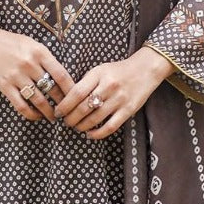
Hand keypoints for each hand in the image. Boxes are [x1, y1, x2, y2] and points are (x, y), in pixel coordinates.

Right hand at [0, 25, 74, 121]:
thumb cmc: (12, 43)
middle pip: (52, 89)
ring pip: (39, 100)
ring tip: (54, 117)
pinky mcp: (5, 86)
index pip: (61, 75)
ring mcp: (16, 76)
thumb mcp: (32, 44)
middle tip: (68, 110)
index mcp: (39, 52)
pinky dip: (32, 114)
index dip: (71, 89)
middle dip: (62, 103)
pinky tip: (37, 116)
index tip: (77, 98)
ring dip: (49, 112)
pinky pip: (21, 105)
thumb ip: (47, 58)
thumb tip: (63, 78)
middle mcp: (29, 64)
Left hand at [54, 47, 172, 138]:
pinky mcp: (128, 110)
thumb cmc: (117, 71)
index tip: (58, 112)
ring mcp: (119, 99)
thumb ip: (85, 83)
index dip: (64, 105)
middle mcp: (108, 87)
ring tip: (76, 127)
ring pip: (95, 119)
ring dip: (81, 126)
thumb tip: (67, 101)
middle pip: (83, 108)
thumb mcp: (99, 70)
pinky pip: (110, 127)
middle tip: (66, 122)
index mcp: (98, 74)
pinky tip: (90, 134)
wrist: (144, 70)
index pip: (76, 93)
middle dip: (71, 119)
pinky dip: (97, 133)